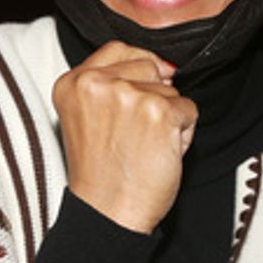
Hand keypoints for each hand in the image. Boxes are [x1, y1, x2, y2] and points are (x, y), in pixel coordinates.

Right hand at [52, 41, 197, 232]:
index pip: (118, 48)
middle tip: (133, 133)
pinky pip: (189, 110)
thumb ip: (112, 84)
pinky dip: (183, 133)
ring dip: (167, 117)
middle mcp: (96, 83)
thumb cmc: (101, 173)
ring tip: (144, 146)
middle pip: (148, 65)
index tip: (134, 98)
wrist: (107, 213)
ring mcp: (128, 94)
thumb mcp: (88, 117)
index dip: (137, 69)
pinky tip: (160, 152)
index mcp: (73, 82)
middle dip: (153, 95)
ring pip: (171, 90)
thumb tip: (165, 66)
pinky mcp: (158, 111)